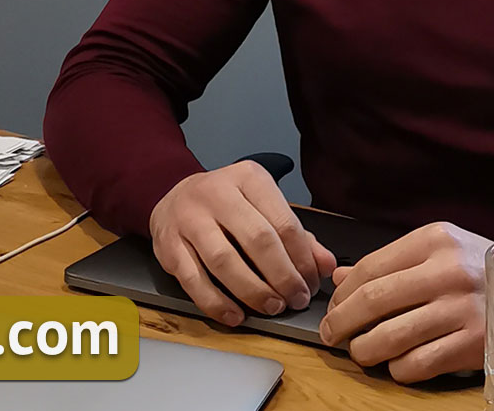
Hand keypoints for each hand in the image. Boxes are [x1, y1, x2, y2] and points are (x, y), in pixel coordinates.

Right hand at [148, 160, 336, 326]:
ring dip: (253, 291)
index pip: (284, 222)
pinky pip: (194, 280)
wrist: (173, 197)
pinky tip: (235, 315)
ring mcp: (189, 218)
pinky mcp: (168, 245)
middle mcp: (217, 193)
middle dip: (282, 276)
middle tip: (295, 299)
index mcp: (249, 178)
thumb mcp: (262, 206)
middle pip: (257, 240)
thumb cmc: (226, 205)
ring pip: (224, 261)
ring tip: (272, 307)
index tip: (311, 283)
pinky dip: (217, 303)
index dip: (303, 259)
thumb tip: (326, 265)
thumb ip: (296, 235)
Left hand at [318, 221, 491, 382]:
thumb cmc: (480, 268)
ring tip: (359, 351)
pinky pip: (418, 364)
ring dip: (364, 349)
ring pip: (390, 337)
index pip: (371, 267)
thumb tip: (341, 277)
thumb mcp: (438, 250)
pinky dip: (398, 368)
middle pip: (374, 300)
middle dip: (342, 322)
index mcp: (435, 240)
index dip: (343, 293)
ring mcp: (461, 309)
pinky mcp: (473, 344)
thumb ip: (390, 262)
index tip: (332, 308)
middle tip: (331, 334)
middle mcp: (447, 271)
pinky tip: (396, 363)